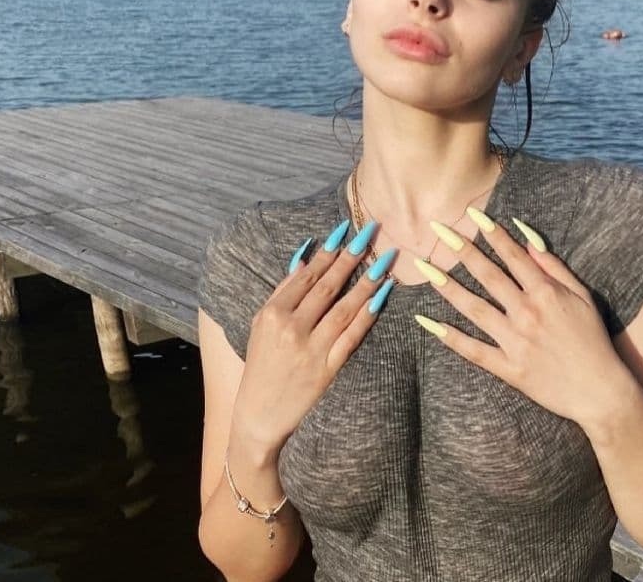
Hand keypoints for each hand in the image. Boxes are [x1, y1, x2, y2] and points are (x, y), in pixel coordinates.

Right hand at [230, 221, 394, 453]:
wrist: (259, 412)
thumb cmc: (261, 362)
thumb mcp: (261, 322)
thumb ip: (284, 290)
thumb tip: (306, 256)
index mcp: (273, 312)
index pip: (307, 274)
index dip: (328, 251)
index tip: (346, 230)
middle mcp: (292, 327)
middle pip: (327, 286)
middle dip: (351, 257)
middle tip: (371, 234)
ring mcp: (311, 349)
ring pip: (344, 308)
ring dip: (366, 282)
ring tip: (384, 261)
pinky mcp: (328, 369)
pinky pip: (352, 336)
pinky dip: (368, 315)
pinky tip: (382, 296)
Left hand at [414, 212, 624, 426]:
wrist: (602, 394)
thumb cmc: (594, 341)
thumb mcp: (583, 297)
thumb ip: (555, 267)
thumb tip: (527, 239)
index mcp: (546, 294)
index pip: (513, 256)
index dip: (492, 233)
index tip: (472, 215)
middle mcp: (527, 314)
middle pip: (487, 275)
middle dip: (461, 250)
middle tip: (438, 230)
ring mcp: (515, 341)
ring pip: (473, 308)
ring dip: (446, 286)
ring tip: (424, 268)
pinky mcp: (508, 368)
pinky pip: (473, 350)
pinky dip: (450, 337)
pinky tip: (427, 322)